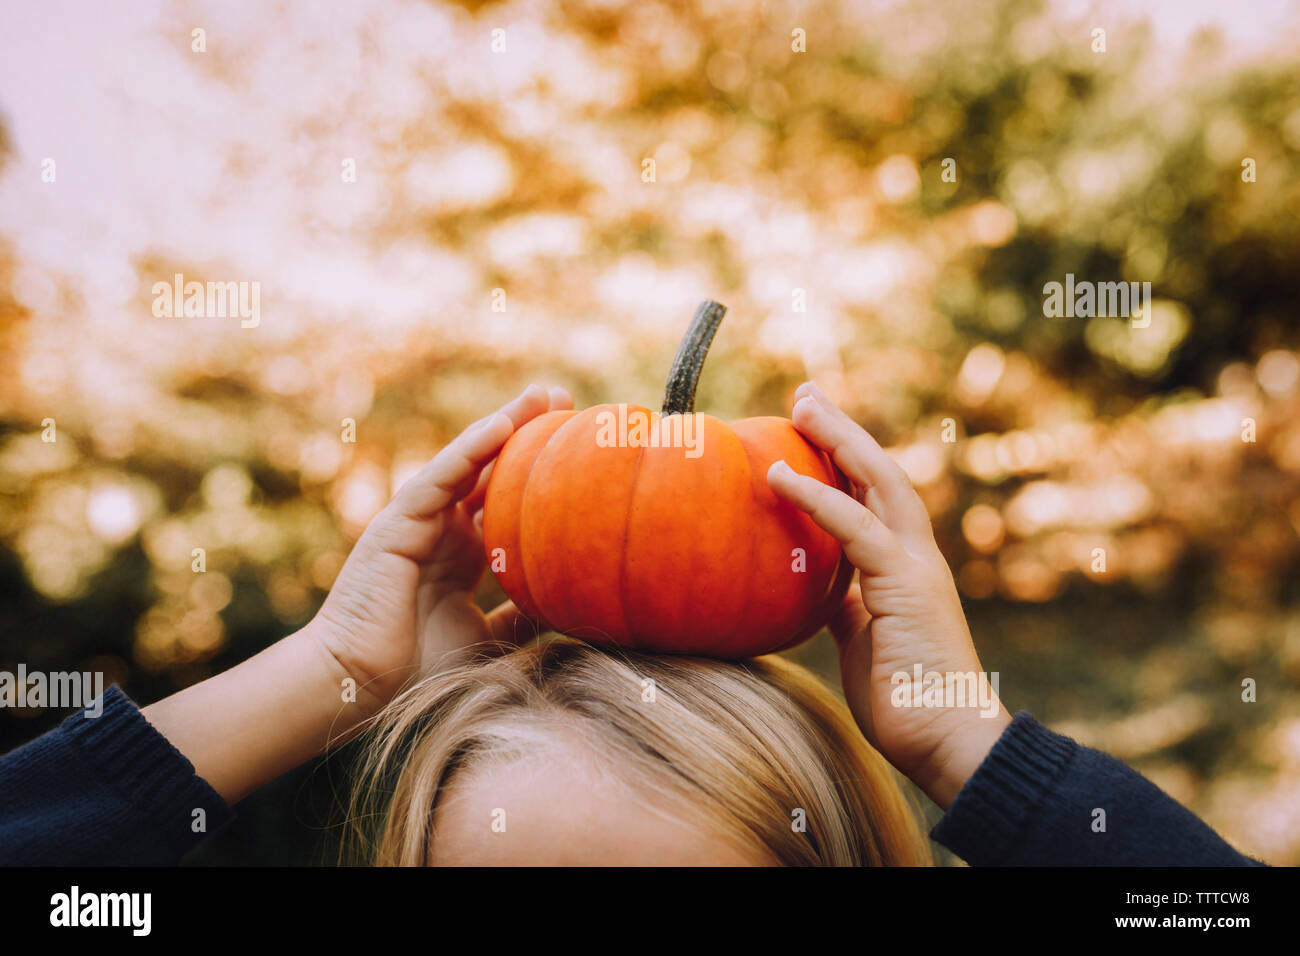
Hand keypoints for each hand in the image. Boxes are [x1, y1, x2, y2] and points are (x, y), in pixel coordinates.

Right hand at [309, 383, 571, 710]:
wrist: (360, 686)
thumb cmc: (417, 668)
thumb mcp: (490, 637)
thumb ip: (521, 617)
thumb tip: (572, 608)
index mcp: (463, 553)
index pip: (504, 499)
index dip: (536, 472)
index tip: (578, 448)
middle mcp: (442, 530)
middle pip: (489, 469)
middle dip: (525, 433)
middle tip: (565, 399)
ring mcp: (418, 523)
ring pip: (465, 463)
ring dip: (503, 425)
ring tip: (541, 396)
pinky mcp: (396, 524)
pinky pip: (436, 480)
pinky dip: (467, 451)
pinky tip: (502, 425)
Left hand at [767, 382, 1009, 807]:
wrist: (947, 739)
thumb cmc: (904, 695)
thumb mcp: (862, 639)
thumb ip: (846, 604)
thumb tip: (813, 587)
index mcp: (905, 565)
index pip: (874, 496)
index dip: (844, 459)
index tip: (811, 428)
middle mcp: (916, 554)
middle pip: (878, 472)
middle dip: (841, 431)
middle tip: (805, 396)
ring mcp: (914, 566)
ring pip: (876, 483)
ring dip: (837, 440)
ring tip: (800, 407)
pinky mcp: (903, 585)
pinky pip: (854, 529)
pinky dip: (816, 498)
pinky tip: (780, 475)